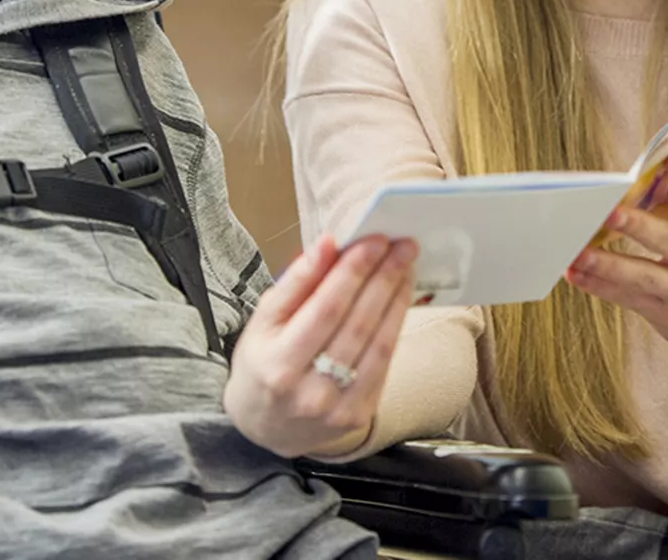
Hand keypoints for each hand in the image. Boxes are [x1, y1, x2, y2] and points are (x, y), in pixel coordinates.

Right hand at [224, 234, 416, 458]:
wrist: (264, 427)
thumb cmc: (261, 364)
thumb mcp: (263, 322)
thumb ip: (296, 283)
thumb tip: (328, 244)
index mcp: (278, 364)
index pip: (325, 309)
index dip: (353, 272)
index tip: (375, 241)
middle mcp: (309, 390)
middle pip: (357, 324)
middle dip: (383, 278)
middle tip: (402, 245)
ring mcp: (338, 407)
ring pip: (378, 343)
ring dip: (397, 298)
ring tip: (406, 265)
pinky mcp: (358, 415)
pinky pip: (384, 363)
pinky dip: (395, 325)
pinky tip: (399, 298)